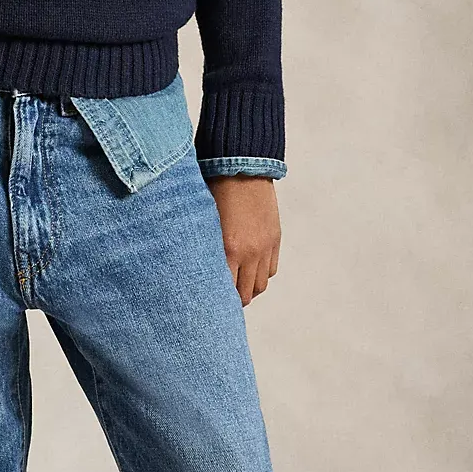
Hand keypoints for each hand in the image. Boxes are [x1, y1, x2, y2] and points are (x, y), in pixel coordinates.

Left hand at [204, 174, 280, 303]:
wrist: (243, 166)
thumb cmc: (212, 191)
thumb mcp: (203, 222)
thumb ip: (204, 249)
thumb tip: (197, 271)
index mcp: (228, 250)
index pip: (224, 291)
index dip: (217, 302)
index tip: (207, 305)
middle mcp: (250, 253)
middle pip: (245, 294)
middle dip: (233, 300)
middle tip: (221, 299)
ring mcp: (265, 247)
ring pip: (260, 285)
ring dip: (248, 288)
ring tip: (235, 285)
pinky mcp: (275, 239)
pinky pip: (271, 269)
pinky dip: (260, 274)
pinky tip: (249, 269)